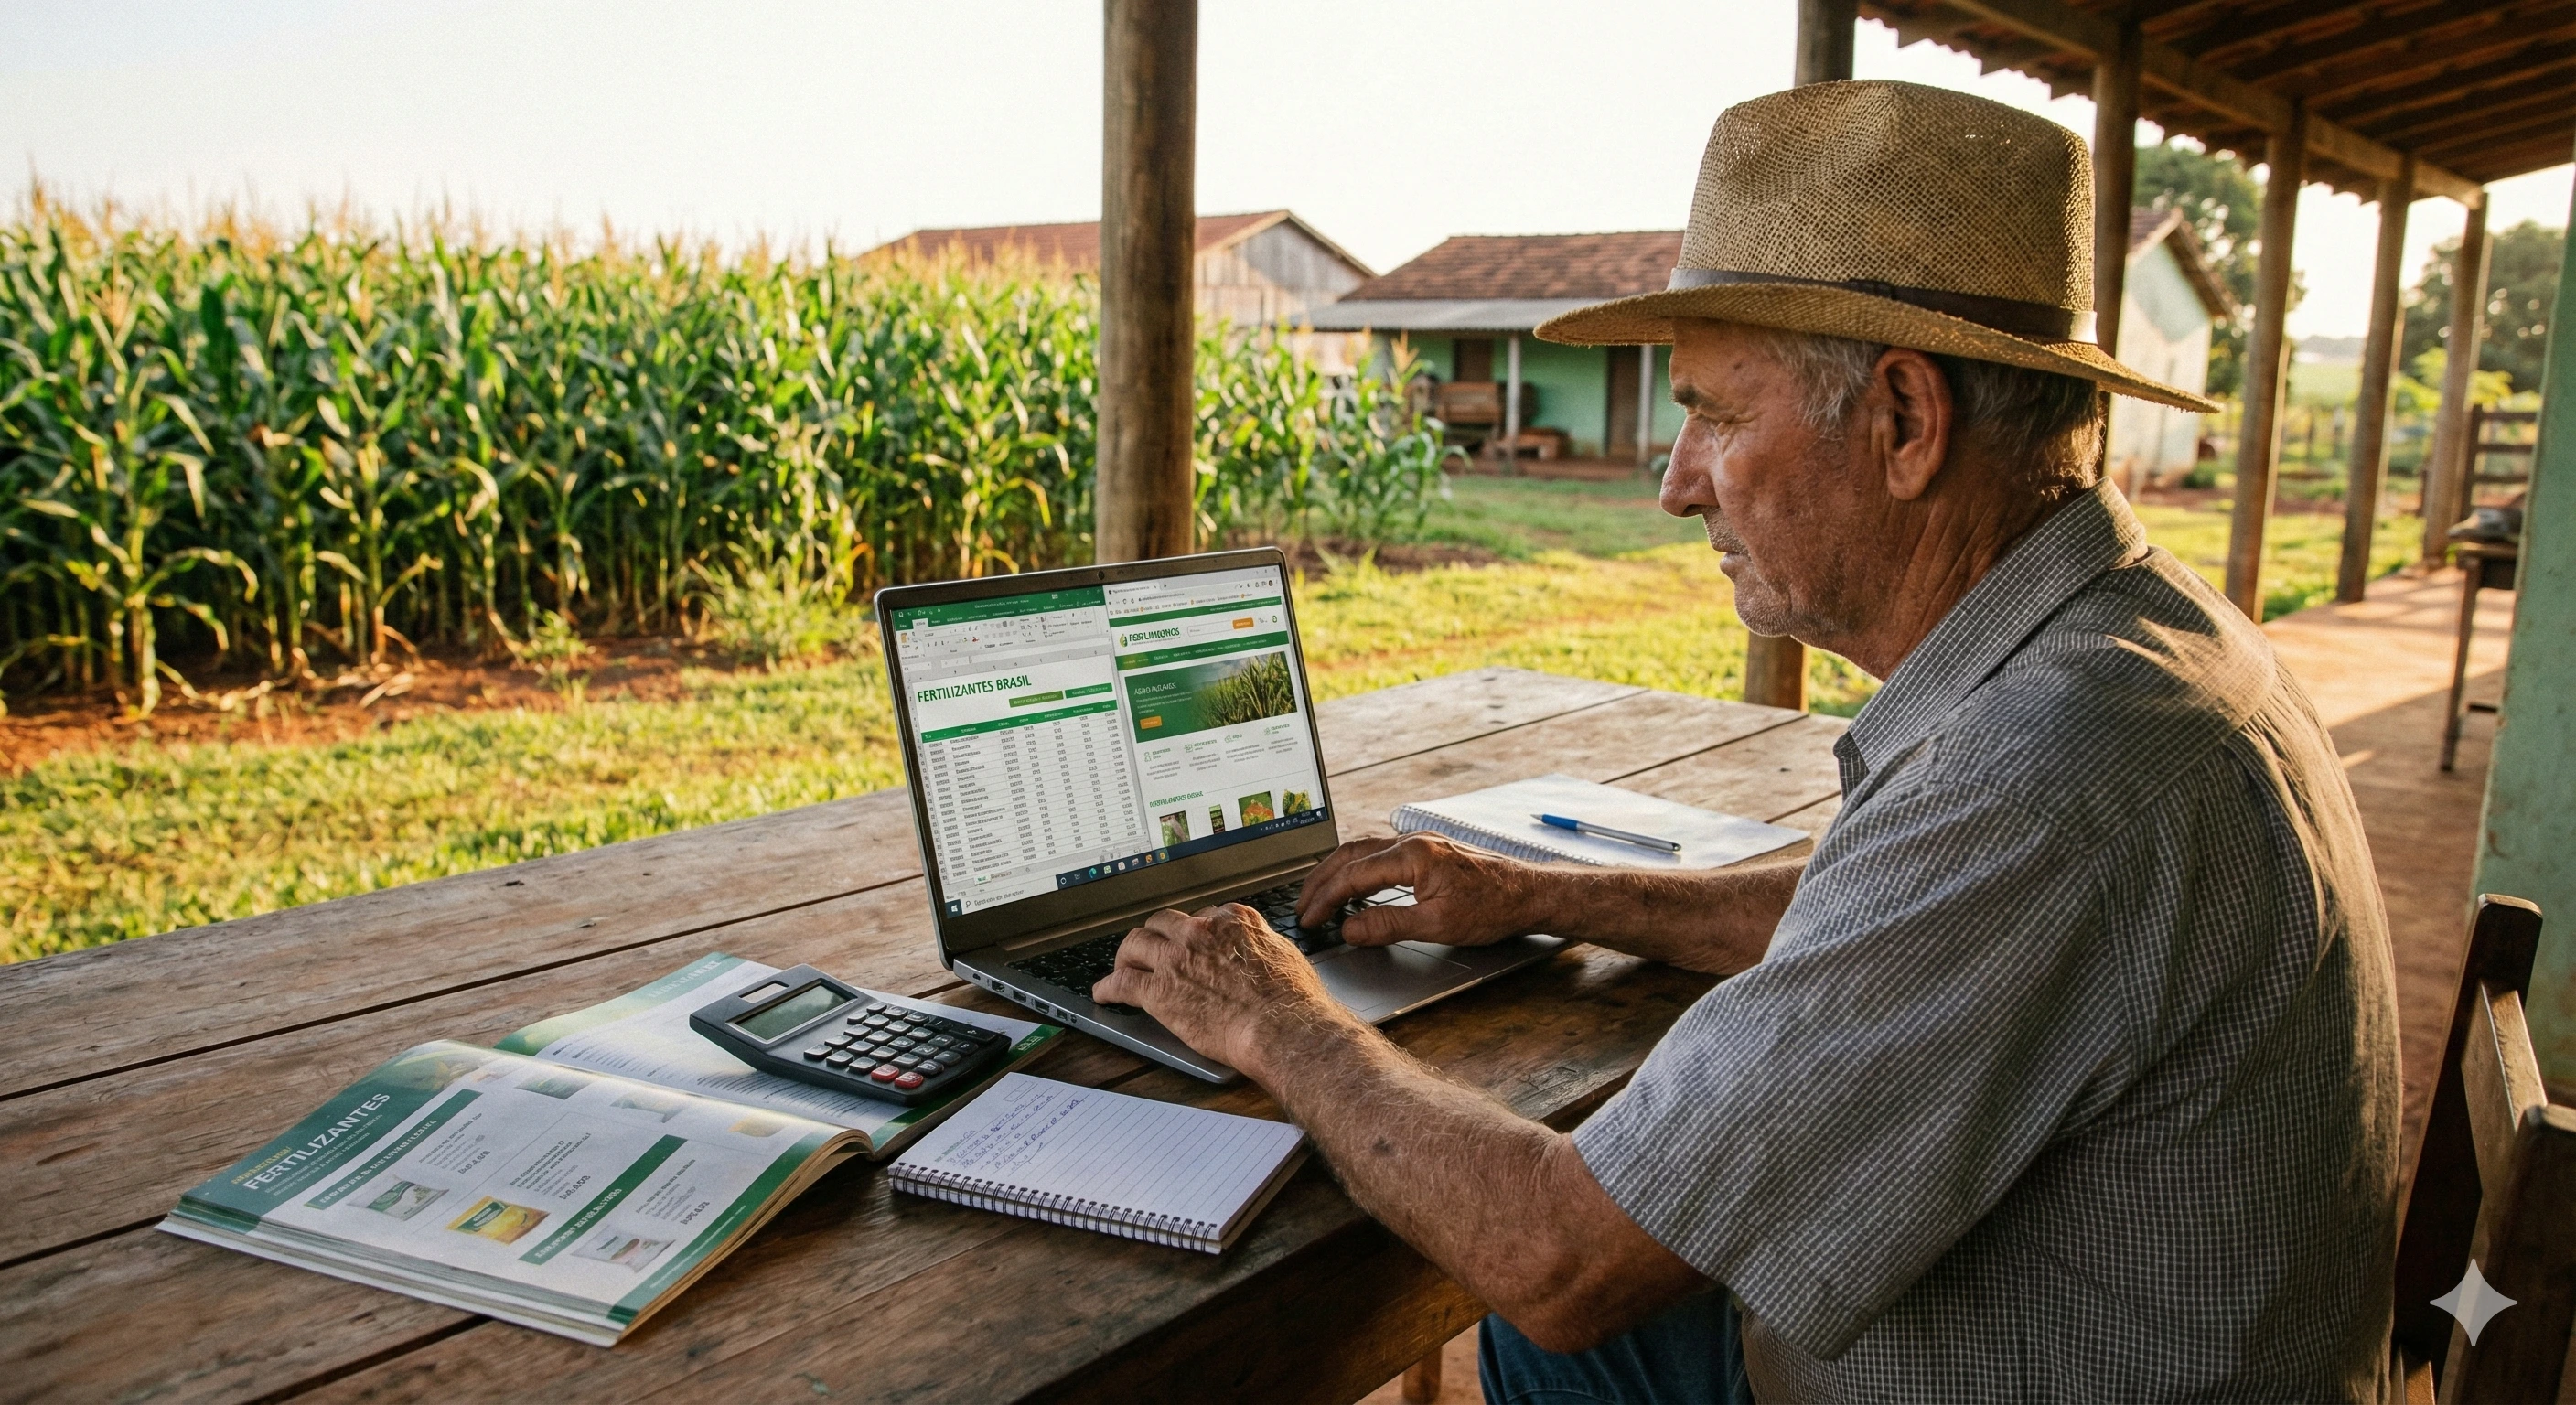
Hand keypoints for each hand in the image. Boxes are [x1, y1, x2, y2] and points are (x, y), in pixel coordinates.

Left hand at [1091, 904, 1356, 1073]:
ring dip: (1126, 955)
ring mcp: (1176, 958)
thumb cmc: (1293, 1001)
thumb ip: (1263, 945)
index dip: (1193, 931)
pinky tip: (1103, 993)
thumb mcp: (1285, 955)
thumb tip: (1262, 947)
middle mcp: (1200, 932)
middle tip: (1152, 950)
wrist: (1284, 1029)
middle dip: (1156, 936)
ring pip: (1135, 943)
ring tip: (1122, 966)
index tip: (1189, 941)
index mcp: (1232, 921)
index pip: (1203, 915)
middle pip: (1163, 923)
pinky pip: (1122, 982)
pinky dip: (1108, 987)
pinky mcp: (1159, 990)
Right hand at [1297, 834, 1547, 948]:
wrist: (1529, 894)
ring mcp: (1421, 843)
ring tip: (1319, 894)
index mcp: (1412, 855)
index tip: (1310, 919)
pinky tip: (1356, 884)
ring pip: (1364, 849)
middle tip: (1302, 905)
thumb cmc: (1492, 908)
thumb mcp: (1437, 926)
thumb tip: (1349, 928)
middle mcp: (1412, 841)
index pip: (1353, 875)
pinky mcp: (1428, 850)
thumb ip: (1388, 925)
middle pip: (1351, 854)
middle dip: (1322, 880)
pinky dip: (1358, 867)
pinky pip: (1381, 853)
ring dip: (1338, 870)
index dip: (1326, 899)